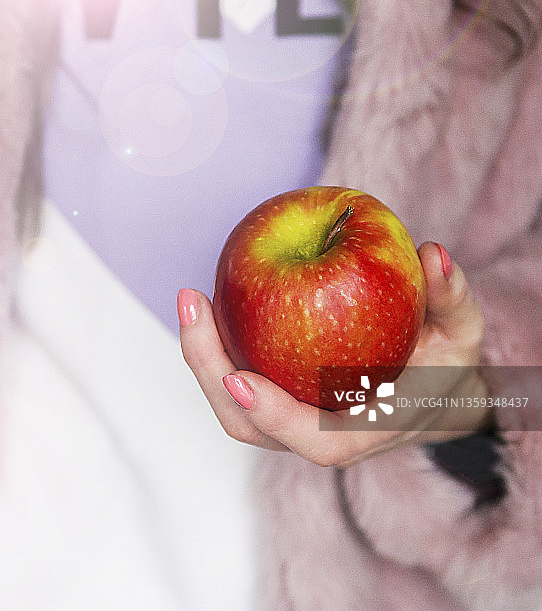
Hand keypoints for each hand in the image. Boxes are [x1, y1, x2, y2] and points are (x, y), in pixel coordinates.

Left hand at [178, 242, 488, 466]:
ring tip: (192, 300)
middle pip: (250, 425)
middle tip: (193, 304)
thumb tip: (434, 253)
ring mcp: (295, 420)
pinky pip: (240, 382)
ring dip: (204, 358)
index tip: (239, 377)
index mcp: (367, 430)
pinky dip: (219, 348)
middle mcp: (321, 434)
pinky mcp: (283, 399)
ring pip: (234, 408)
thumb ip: (452, 296)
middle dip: (210, 371)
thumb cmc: (447, 365)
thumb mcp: (463, 331)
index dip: (275, 415)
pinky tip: (210, 302)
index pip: (313, 439)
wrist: (432, 392)